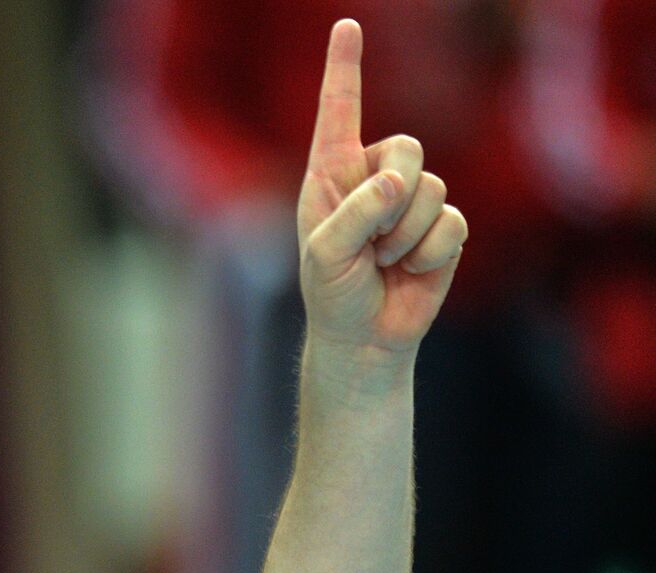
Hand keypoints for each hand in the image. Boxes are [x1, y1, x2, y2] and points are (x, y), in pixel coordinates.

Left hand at [297, 20, 467, 362]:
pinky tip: (408, 270)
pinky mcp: (443, 228)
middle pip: (406, 147)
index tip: (346, 26)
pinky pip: (451, 224)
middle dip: (393, 195)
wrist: (363, 336)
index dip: (344, 67)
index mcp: (331, 171)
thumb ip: (356, 212)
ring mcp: (411, 201)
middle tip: (370, 239)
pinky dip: (428, 253)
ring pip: (431, 189)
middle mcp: (373, 177)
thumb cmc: (331, 291)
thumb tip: (400, 180)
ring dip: (405, 236)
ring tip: (382, 261)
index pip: (339, 110)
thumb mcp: (326, 252)